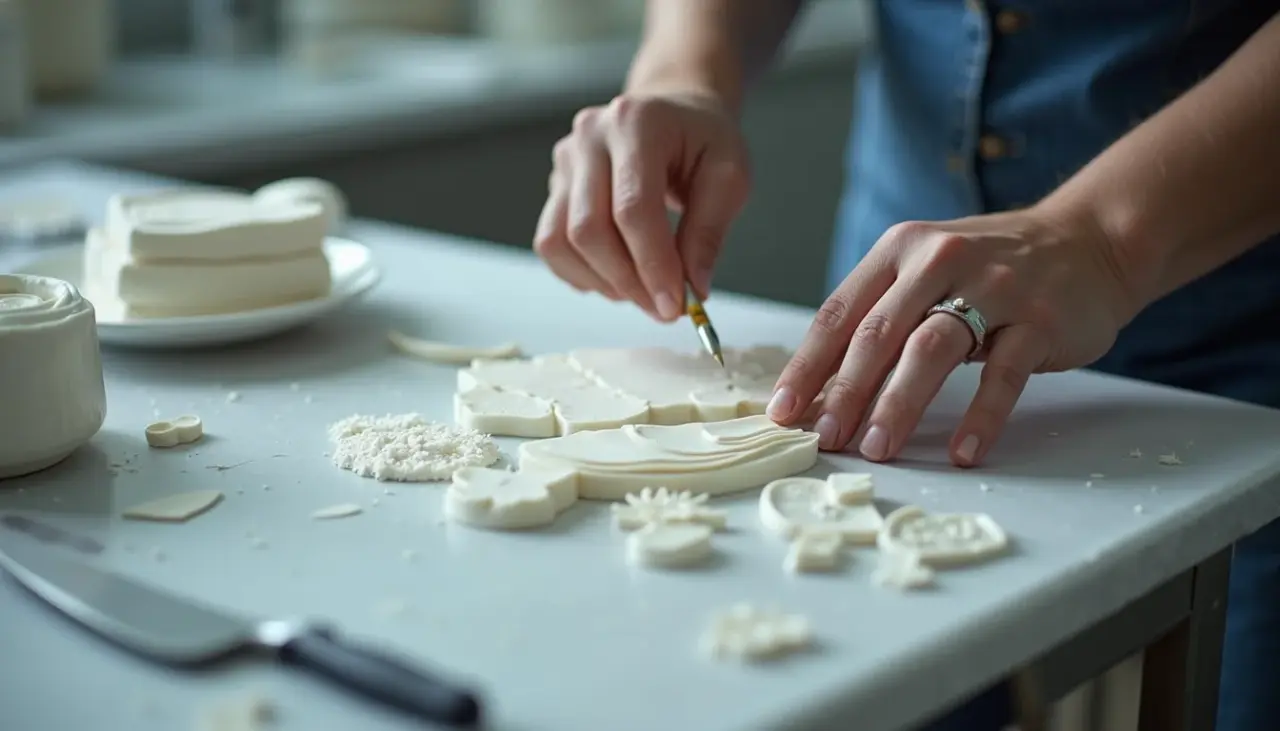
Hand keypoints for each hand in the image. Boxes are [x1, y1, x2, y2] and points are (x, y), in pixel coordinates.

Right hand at [534, 90, 750, 321]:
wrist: (674, 114)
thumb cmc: (703, 140)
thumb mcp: (729, 175)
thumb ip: (709, 231)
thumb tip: (692, 287)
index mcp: (637, 122)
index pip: (632, 207)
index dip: (651, 264)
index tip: (674, 304)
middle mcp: (590, 136)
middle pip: (589, 229)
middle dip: (628, 281)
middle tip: (664, 308)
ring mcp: (566, 160)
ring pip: (562, 241)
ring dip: (604, 281)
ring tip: (643, 291)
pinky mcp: (555, 185)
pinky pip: (551, 244)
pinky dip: (582, 273)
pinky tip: (617, 276)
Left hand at [766, 207, 1135, 465]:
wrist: (1089, 240)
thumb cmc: (989, 268)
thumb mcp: (925, 272)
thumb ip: (880, 319)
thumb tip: (823, 390)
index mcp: (899, 251)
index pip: (838, 313)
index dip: (807, 366)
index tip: (783, 410)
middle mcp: (938, 262)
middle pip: (878, 334)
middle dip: (845, 392)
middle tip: (825, 438)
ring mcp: (993, 288)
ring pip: (930, 350)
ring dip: (898, 404)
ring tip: (876, 449)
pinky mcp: (1038, 320)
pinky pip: (1003, 375)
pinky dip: (980, 417)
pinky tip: (962, 453)